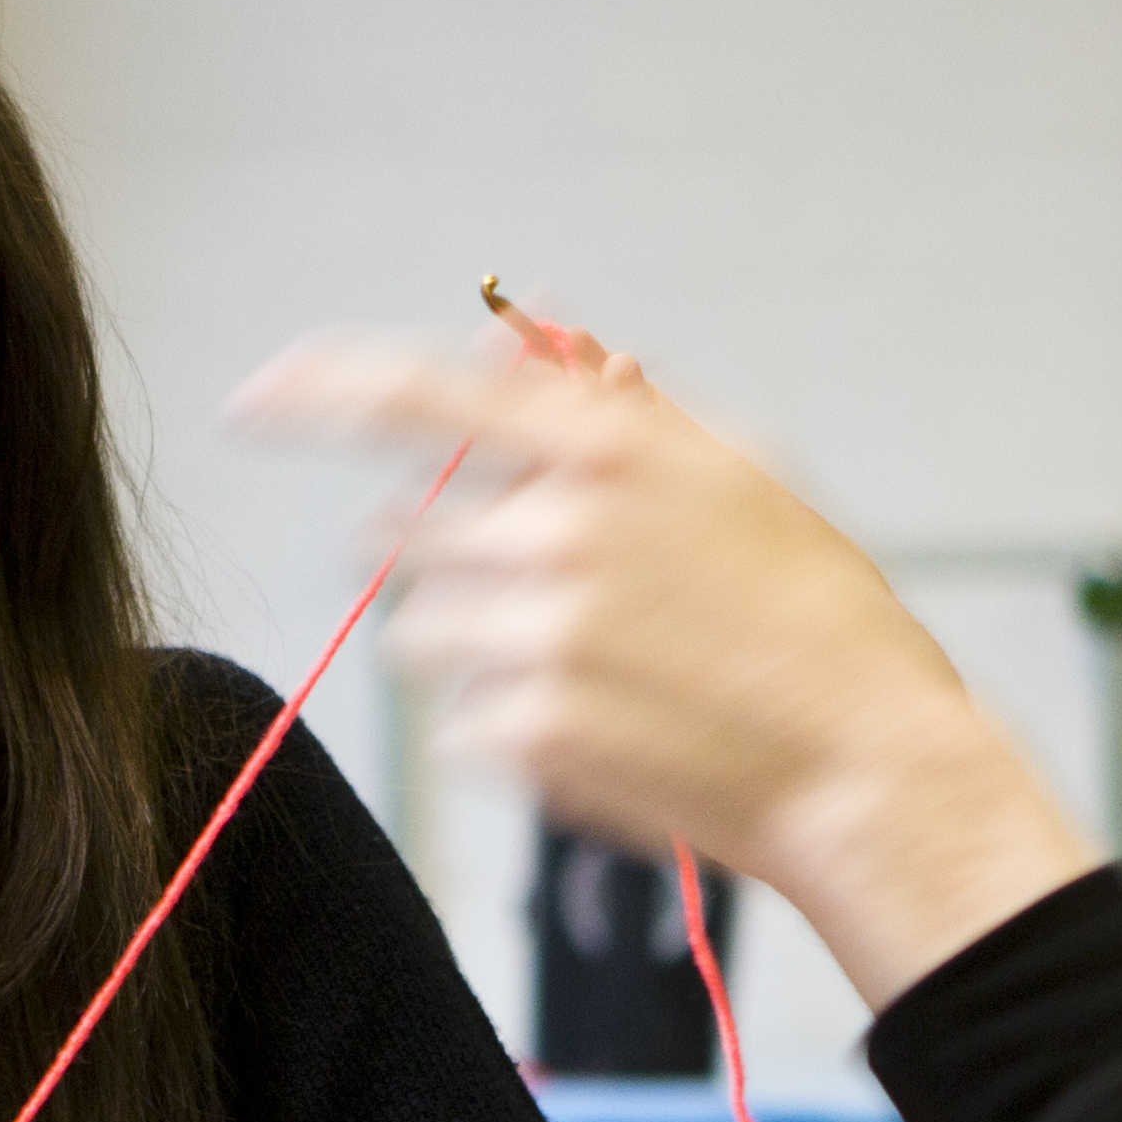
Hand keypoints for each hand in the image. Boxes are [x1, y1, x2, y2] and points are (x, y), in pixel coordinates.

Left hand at [233, 333, 1101, 1009]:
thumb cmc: (815, 616)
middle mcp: (553, 534)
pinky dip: (510, 730)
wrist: (866, 767)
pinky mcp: (524, 736)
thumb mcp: (743, 470)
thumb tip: (521, 353)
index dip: (314, 389)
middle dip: (442, 564)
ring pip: (417, 637)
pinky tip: (609, 730)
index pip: (411, 393)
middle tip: (536, 599)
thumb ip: (618, 409)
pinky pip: (457, 725)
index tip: (255, 397)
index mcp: (603, 449)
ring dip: (471, 652)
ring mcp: (532, 639)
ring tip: (590, 672)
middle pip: (397, 537)